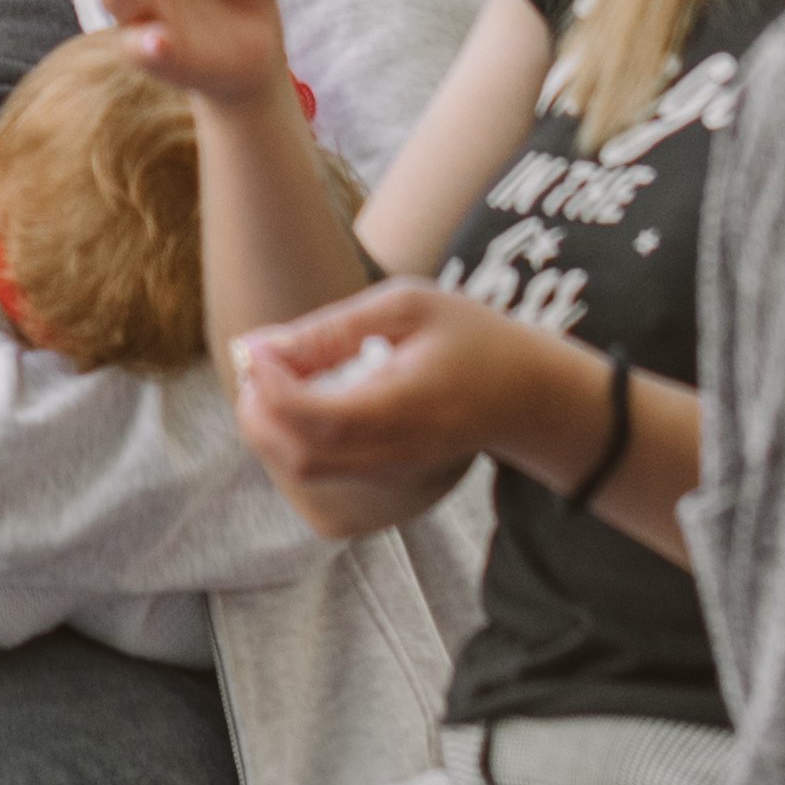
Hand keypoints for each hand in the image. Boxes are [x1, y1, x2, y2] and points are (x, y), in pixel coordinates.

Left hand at [226, 279, 539, 525]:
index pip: (312, 418)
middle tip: (257, 363)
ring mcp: (390, 472)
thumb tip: (262, 346)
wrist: (528, 394)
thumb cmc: (470, 336)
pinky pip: (321, 468)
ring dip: (270, 425)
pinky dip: (293, 435)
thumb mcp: (408, 306)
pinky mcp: (385, 478)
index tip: (256, 348)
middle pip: (297, 456)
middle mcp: (394, 451)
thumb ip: (333, 328)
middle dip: (258, 411)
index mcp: (403, 405)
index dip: (268, 387)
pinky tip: (303, 394)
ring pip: (303, 468)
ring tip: (277, 374)